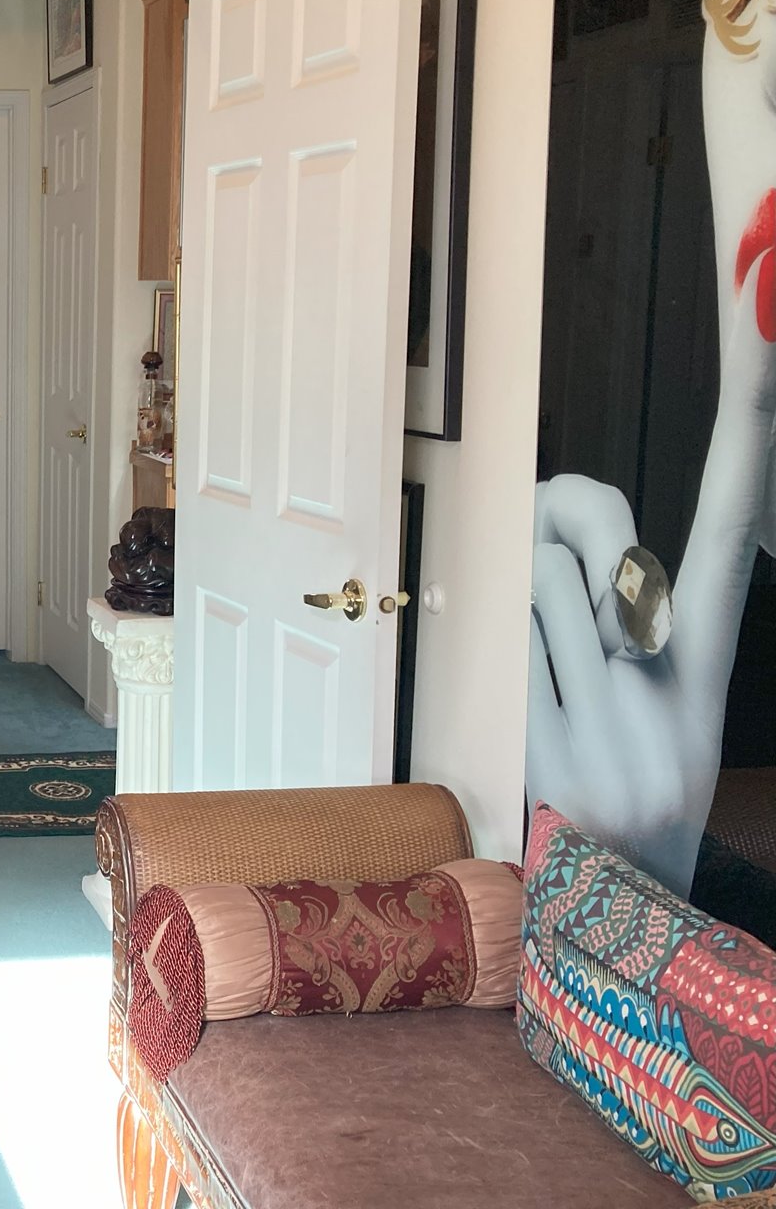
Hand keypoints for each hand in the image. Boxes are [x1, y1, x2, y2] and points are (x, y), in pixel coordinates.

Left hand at [528, 281, 775, 893]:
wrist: (617, 918)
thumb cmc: (618, 780)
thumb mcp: (641, 692)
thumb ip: (611, 605)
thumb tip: (560, 537)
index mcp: (704, 659)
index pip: (732, 532)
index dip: (747, 430)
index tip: (759, 323)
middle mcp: (672, 684)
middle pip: (588, 531)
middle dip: (553, 539)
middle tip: (552, 597)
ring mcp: (616, 723)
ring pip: (532, 571)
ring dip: (513, 599)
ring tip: (540, 676)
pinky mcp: (554, 754)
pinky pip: (500, 640)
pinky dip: (493, 654)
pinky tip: (522, 720)